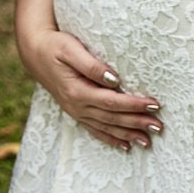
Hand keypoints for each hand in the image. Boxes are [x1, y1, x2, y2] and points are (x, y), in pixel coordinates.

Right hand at [15, 26, 162, 151]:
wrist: (34, 53)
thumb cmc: (55, 46)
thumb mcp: (71, 50)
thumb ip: (92, 65)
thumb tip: (113, 78)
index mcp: (77, 91)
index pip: (112, 101)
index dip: (134, 104)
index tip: (154, 104)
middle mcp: (77, 106)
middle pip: (112, 118)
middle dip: (137, 123)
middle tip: (159, 126)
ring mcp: (76, 111)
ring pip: (106, 127)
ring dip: (128, 135)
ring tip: (148, 142)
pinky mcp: (76, 112)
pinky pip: (95, 130)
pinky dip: (111, 138)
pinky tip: (125, 146)